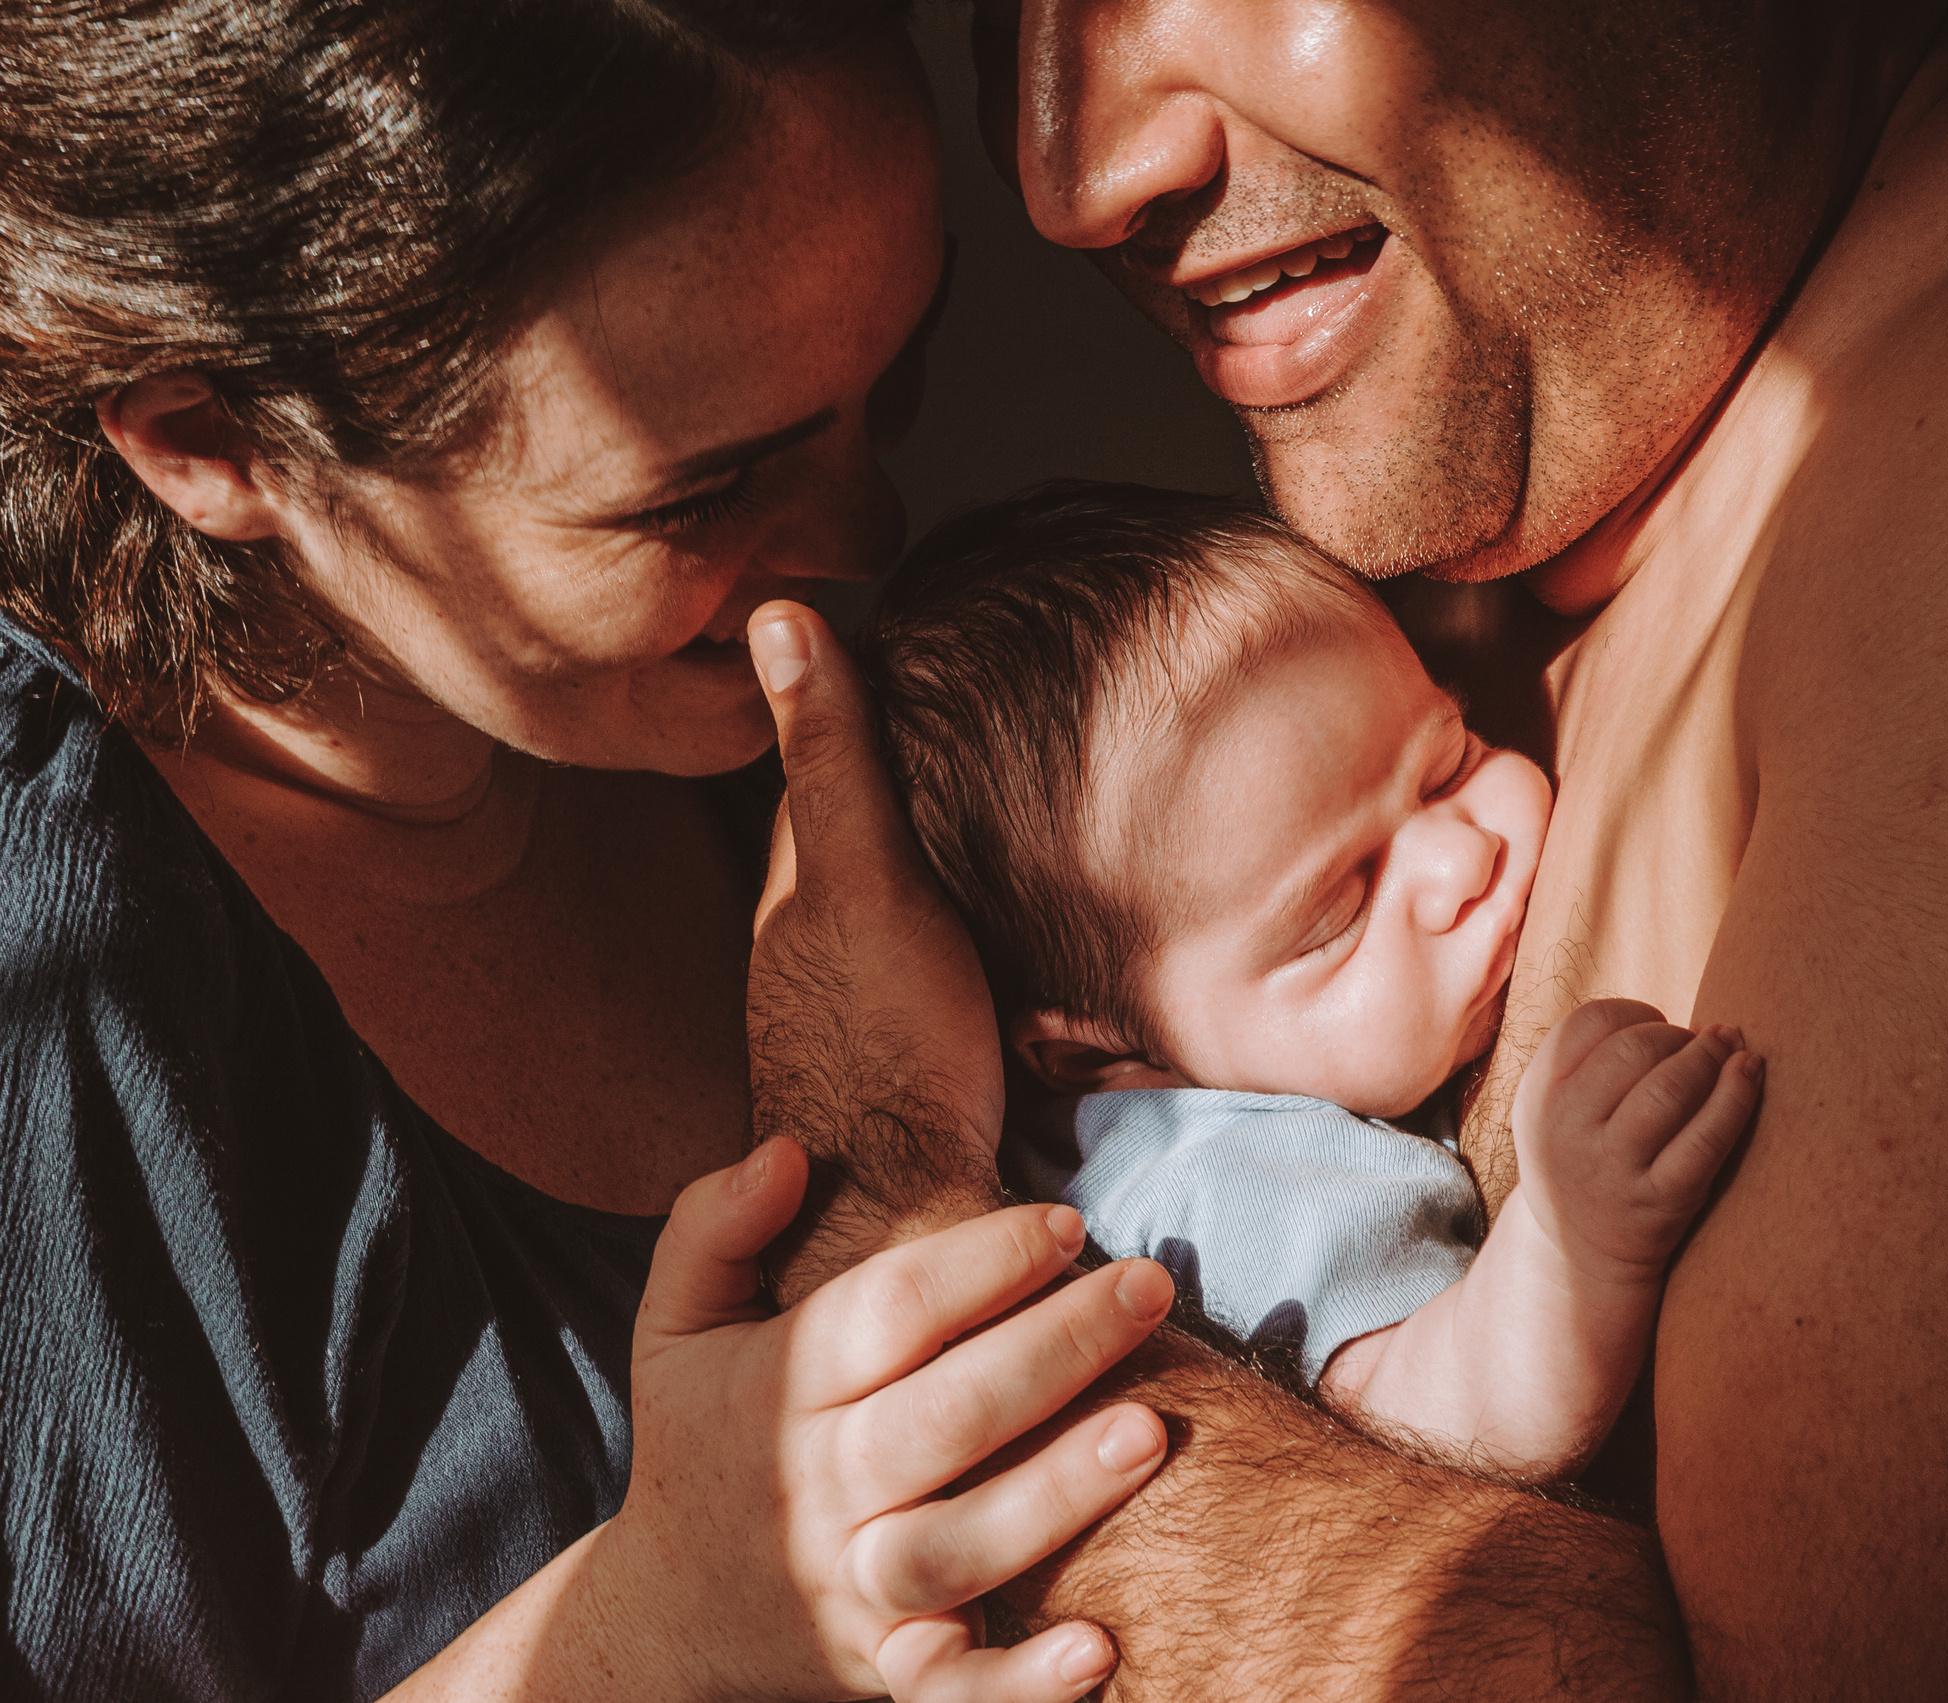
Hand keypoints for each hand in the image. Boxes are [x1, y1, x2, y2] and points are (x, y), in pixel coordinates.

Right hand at [578, 1138, 1176, 1701]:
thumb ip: (713, 1227)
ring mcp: (856, 1586)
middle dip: (1053, 1347)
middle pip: (943, 1415)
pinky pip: (954, 1687)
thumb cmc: (707, 1440)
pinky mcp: (889, 1669)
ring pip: (958, 1547)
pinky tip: (1099, 1649)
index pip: (885, 1314)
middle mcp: (820, 1488)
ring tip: (1152, 1430)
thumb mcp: (676, 1326)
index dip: (978, 1261)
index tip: (1068, 1221)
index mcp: (779, 1390)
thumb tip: (786, 1150)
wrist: (667, 1617)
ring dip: (1057, 1494)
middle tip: (1148, 1285)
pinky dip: (1021, 1684)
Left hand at [746, 601, 1005, 1291]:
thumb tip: (771, 614)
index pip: (813, 764)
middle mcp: (813, 939)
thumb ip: (830, 761)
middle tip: (960, 698)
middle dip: (895, 771)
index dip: (845, 694)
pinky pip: (935, 951)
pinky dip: (959, 916)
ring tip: (995, 789)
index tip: (886, 625)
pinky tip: (1003, 920)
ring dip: (930, 848)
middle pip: (852, 829)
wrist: (911, 1216)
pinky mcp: (912, 1045)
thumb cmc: (884, 1045)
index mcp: (794, 888)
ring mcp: (859, 997)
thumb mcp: (861, 882)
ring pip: (892, 893)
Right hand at [1509, 999, 1762, 1279]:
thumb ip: (1601, 1058)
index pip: (1589, 1023)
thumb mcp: (1560, 1107)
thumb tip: (1709, 1027)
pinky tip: (1750, 1071)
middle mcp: (1565, 1130)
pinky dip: (1736, 1097)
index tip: (1657, 1028)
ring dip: (1711, 1057)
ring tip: (1732, 1051)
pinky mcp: (1658, 1203)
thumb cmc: (1585, 1156)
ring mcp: (1612, 1169)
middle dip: (1678, 1036)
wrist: (1576, 1254)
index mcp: (1538, 1095)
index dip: (1635, 1014)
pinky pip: (1706, 1140)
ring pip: (1670, 1089)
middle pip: (1634, 1049)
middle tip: (1700, 1045)